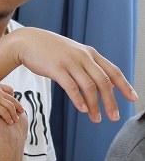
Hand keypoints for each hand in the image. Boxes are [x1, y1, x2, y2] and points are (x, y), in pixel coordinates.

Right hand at [0, 83, 24, 123]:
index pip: (9, 89)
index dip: (13, 96)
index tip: (14, 102)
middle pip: (12, 99)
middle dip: (18, 106)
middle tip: (22, 111)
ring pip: (11, 107)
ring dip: (14, 114)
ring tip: (16, 120)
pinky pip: (5, 113)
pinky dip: (9, 118)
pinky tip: (9, 122)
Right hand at [12, 28, 137, 122]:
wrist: (27, 41)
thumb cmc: (51, 50)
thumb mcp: (74, 53)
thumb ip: (88, 66)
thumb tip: (103, 83)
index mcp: (90, 54)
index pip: (113, 71)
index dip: (125, 85)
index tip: (133, 98)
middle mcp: (83, 57)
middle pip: (104, 81)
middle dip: (111, 101)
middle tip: (114, 117)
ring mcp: (70, 62)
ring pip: (89, 86)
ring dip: (95, 105)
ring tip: (97, 118)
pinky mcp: (56, 68)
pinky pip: (71, 86)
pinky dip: (78, 99)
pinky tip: (83, 109)